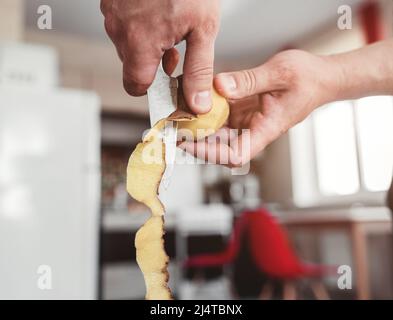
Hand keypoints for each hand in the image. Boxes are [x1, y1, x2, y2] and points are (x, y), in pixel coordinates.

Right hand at [101, 0, 220, 112]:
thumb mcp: (203, 29)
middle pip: (133, 65)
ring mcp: (112, 13)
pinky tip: (156, 13)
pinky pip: (123, 24)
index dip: (152, 88)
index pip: (134, 85)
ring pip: (127, 44)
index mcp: (140, 43)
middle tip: (177, 50)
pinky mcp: (110, 0)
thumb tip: (197, 103)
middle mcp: (119, 30)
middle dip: (154, 64)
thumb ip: (198, 70)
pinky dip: (139, 25)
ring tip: (169, 26)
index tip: (167, 83)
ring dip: (147, 44)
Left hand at [180, 50, 342, 165]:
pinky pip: (221, 115)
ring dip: (198, 125)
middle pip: (220, 146)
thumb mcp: (280, 73)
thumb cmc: (309, 80)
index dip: (210, 154)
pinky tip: (195, 99)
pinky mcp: (243, 111)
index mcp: (266, 129)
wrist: (320, 78)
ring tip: (179, 112)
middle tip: (173, 125)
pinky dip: (207, 110)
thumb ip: (249, 80)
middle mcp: (254, 130)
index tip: (189, 144)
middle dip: (195, 140)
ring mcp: (248, 122)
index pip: (235, 154)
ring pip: (218, 132)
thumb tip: (219, 86)